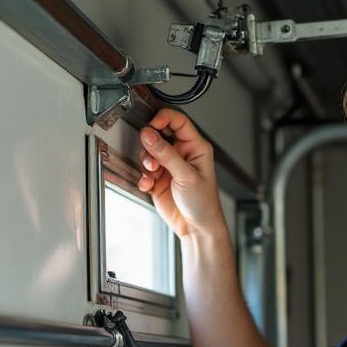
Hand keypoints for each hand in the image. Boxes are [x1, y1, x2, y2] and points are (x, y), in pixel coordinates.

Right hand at [138, 109, 222, 238]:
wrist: (196, 227)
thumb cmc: (203, 202)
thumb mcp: (186, 175)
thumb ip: (166, 154)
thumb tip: (149, 134)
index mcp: (195, 147)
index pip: (178, 121)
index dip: (163, 119)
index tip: (151, 126)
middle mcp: (181, 154)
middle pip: (159, 135)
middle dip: (151, 143)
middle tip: (150, 154)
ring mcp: (169, 166)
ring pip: (148, 153)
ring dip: (146, 162)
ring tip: (153, 173)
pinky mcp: (158, 180)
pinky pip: (144, 172)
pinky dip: (143, 177)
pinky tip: (149, 184)